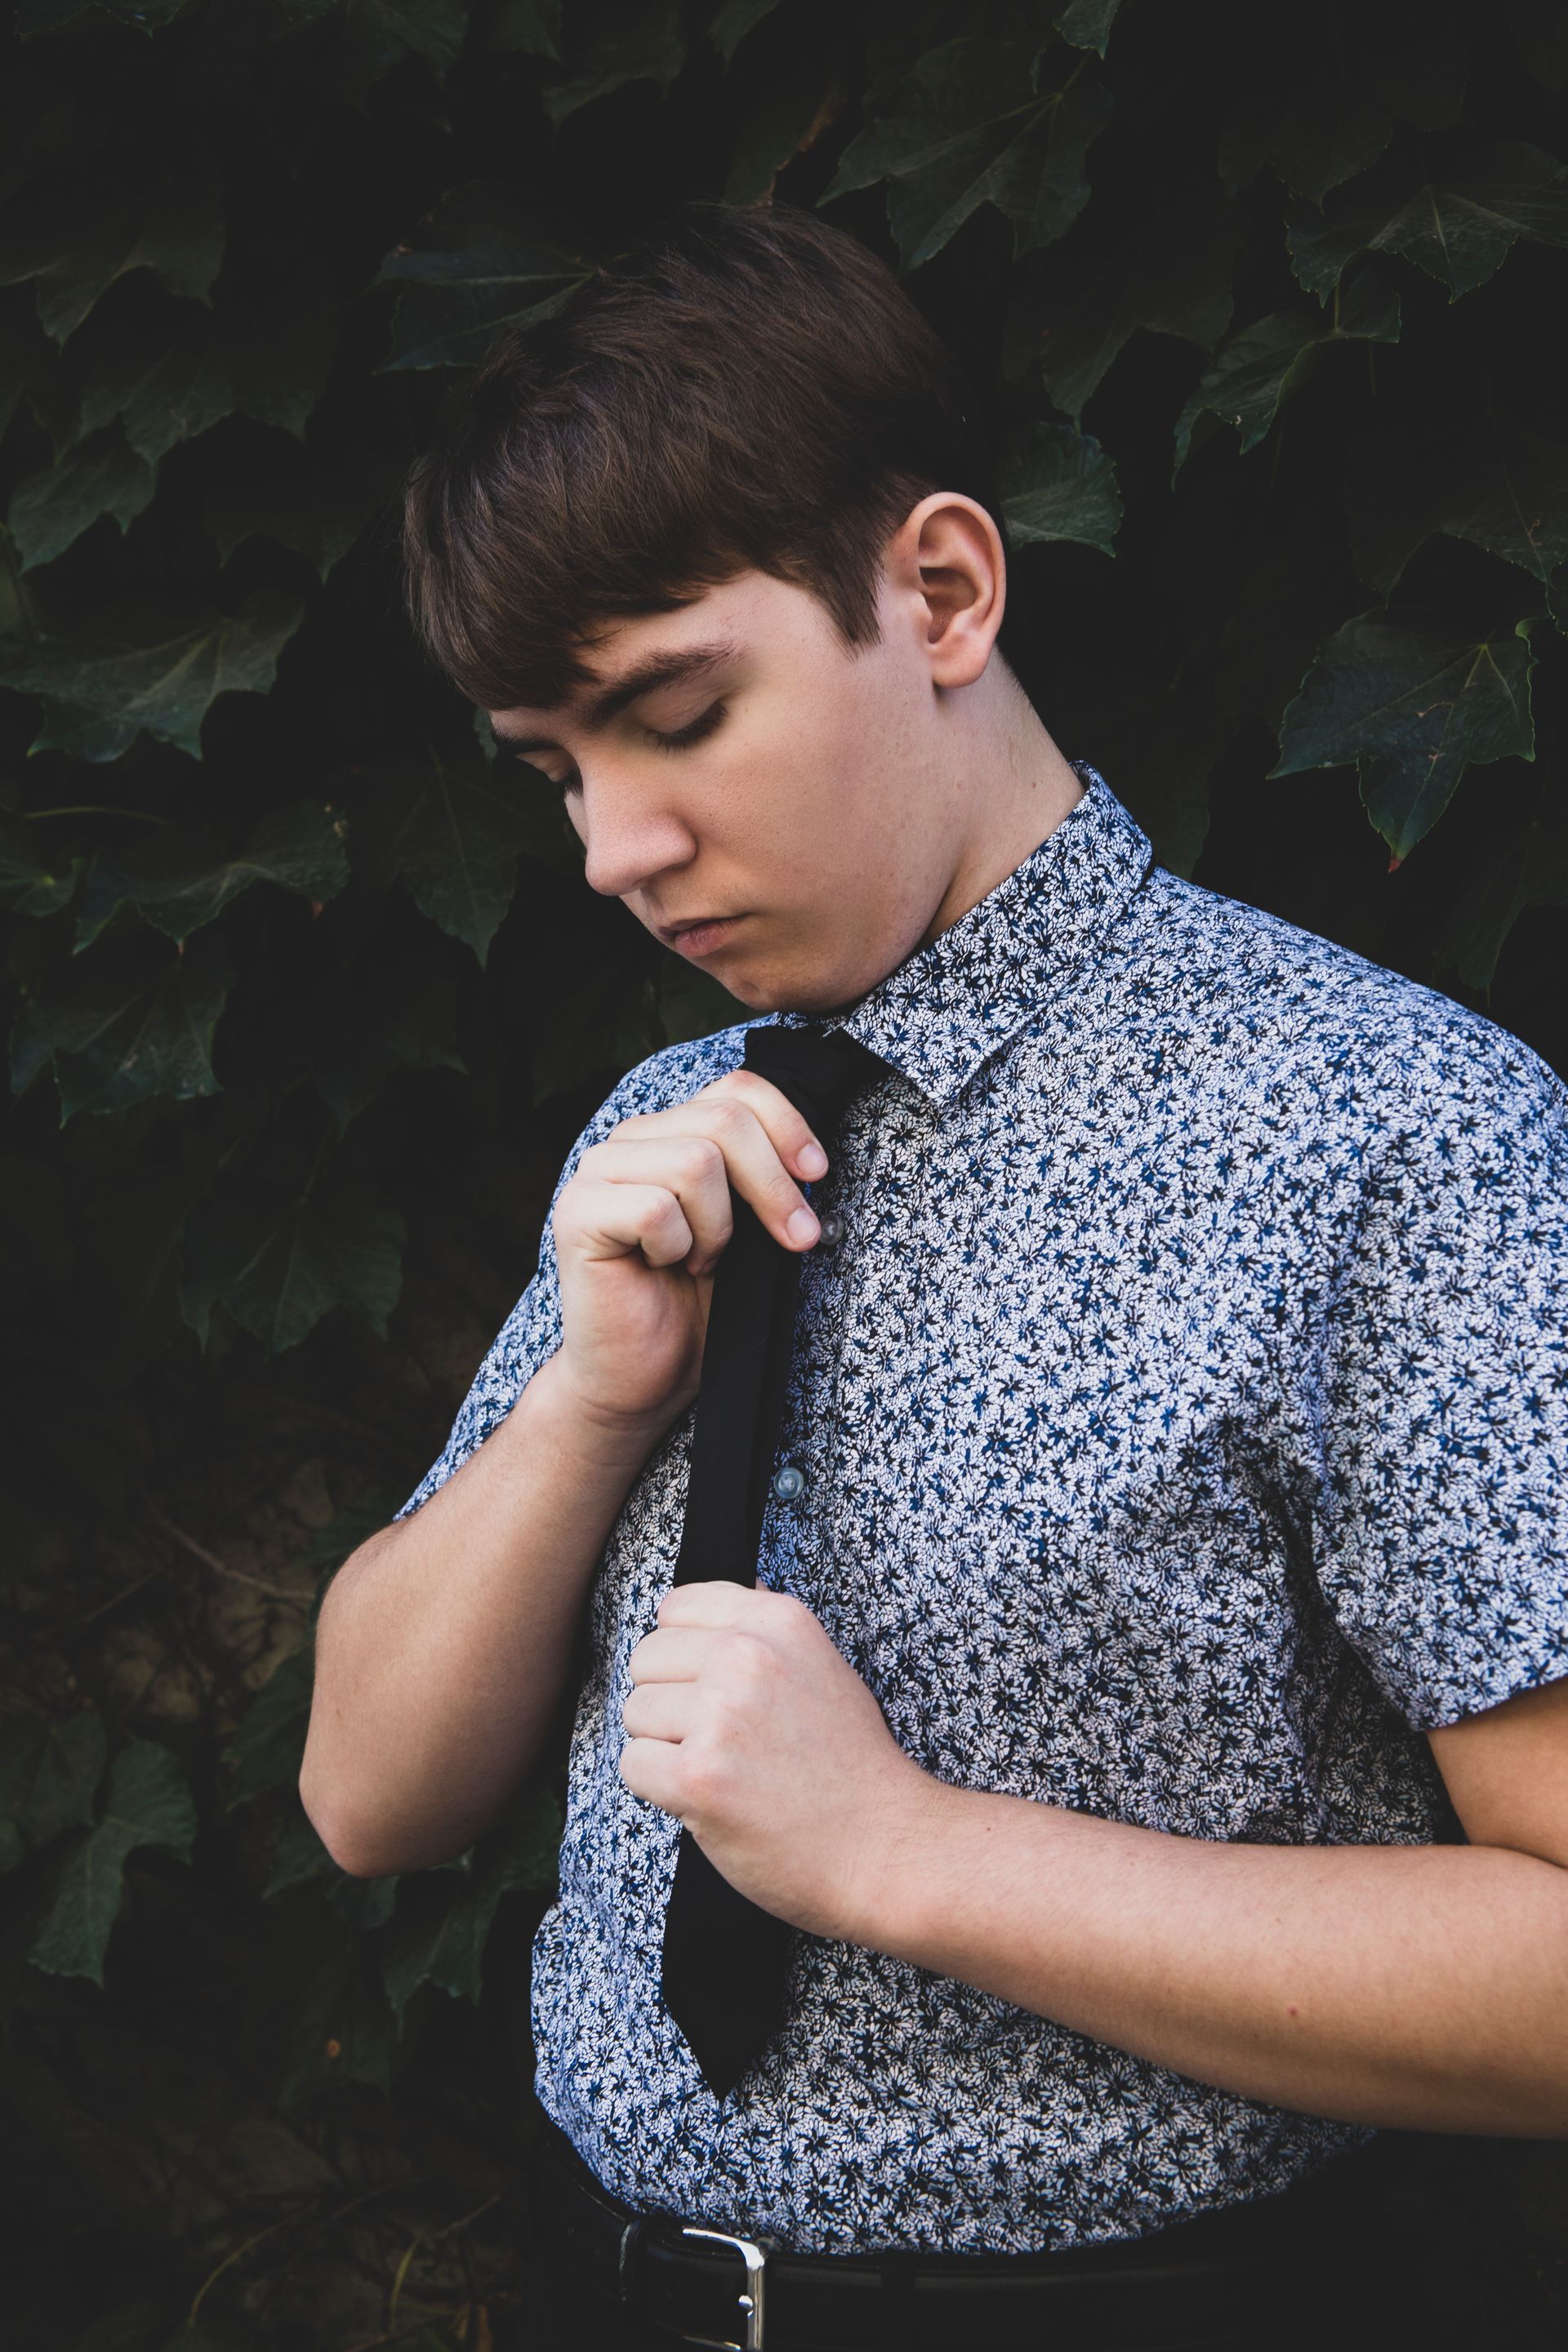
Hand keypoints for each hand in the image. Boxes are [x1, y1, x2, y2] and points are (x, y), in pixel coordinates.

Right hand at [552, 1070, 827, 1435]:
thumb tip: (810, 1160)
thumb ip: (760, 1178)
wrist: (644, 1377)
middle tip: (794, 1239)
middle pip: (725, 1119)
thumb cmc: (696, 1306)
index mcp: (671, 1133)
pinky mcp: (577, 1213)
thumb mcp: (748, 1230)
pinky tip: (665, 1267)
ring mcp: (596, 1173)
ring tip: (701, 1260)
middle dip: (773, 1184)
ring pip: (696, 1161)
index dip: (788, 1125)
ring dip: (718, 1227)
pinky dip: (678, 1246)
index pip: (737, 1088)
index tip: (817, 1175)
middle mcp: (629, 1141)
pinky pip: (656, 1208)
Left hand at [619, 1581, 941, 1942]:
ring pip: (635, 1712)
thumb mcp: (822, 1666)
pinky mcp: (697, 1775)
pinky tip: (708, 1799)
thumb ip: (765, 1634)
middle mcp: (745, 1655)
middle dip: (669, 1702)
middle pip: (646, 1659)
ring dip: (664, 1747)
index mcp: (776, 1620)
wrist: (884, 1847)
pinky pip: (632, 1765)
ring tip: (723, 1770)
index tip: (711, 1690)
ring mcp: (720, 1714)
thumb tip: (715, 1601)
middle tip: (722, 1741)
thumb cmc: (851, 1766)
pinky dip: (659, 1789)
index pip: (675, 1608)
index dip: (684, 1656)